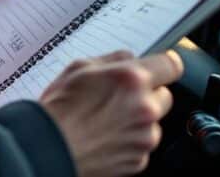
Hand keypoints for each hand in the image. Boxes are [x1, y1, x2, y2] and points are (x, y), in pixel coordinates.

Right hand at [39, 50, 183, 176]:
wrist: (49, 148)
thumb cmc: (58, 108)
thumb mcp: (79, 67)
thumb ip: (112, 59)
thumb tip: (129, 58)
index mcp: (132, 79)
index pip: (171, 66)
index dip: (164, 66)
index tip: (160, 69)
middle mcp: (144, 108)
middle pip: (165, 96)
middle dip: (147, 94)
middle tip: (120, 97)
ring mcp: (144, 137)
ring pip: (153, 123)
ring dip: (138, 120)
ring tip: (107, 121)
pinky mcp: (139, 160)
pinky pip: (141, 145)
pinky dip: (129, 141)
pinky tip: (105, 137)